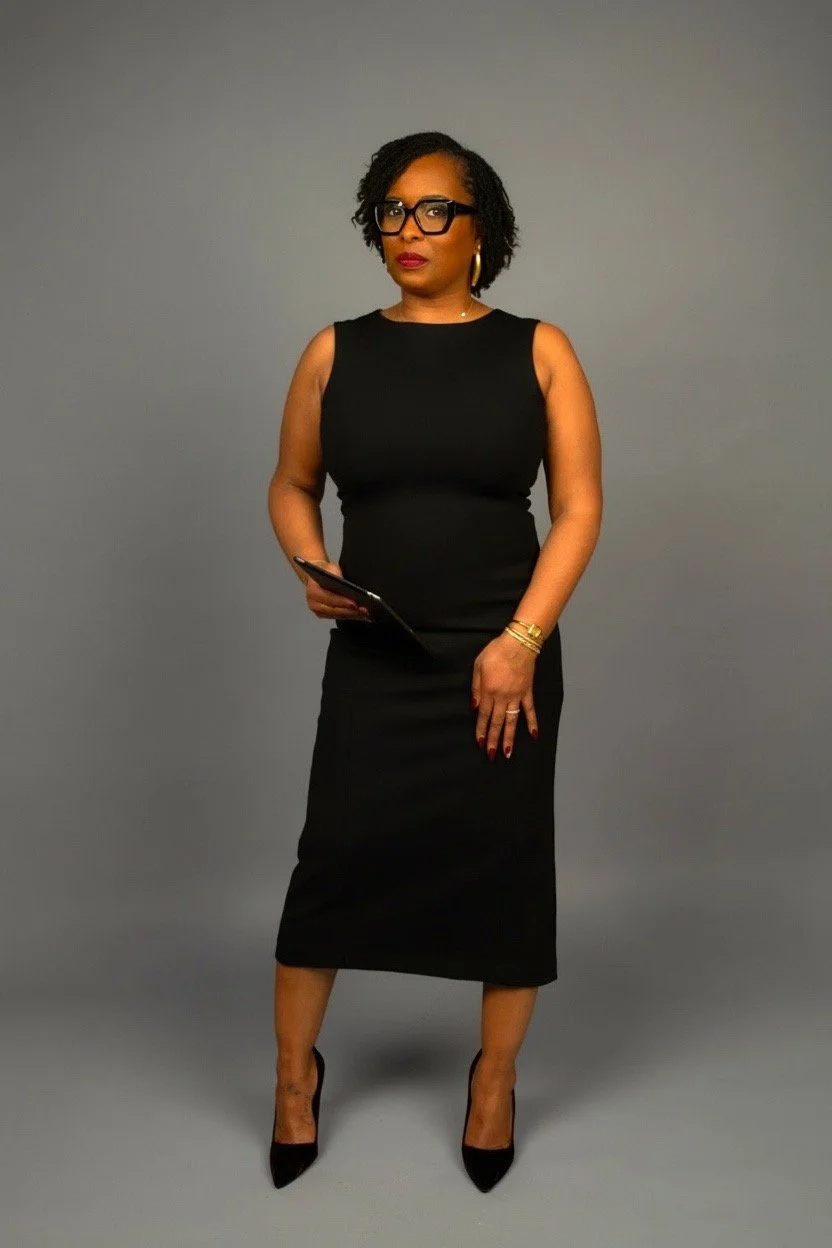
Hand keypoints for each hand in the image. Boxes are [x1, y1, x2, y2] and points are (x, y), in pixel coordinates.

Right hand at [302, 560, 371, 621]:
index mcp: (313, 591)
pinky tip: (362, 615)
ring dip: (353, 615)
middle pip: (334, 610)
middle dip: (350, 611)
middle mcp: (314, 604)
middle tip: (364, 611)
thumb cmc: (326, 571)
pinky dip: (351, 616)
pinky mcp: (325, 615)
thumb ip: (337, 575)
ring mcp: (319, 611)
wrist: (317, 576)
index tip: (355, 604)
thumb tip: (347, 585)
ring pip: (338, 615)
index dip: (342, 602)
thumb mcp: (331, 568)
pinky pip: (339, 617)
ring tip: (366, 614)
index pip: (329, 598)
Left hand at [471, 632, 538, 758]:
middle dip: (494, 739)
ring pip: (513, 721)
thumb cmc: (495, 652)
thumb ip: (476, 688)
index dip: (481, 730)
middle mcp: (503, 697)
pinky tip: (533, 735)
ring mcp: (517, 696)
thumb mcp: (478, 666)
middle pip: (497, 722)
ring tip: (508, 752)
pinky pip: (530, 710)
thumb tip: (474, 707)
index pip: (484, 715)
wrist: (518, 643)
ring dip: (510, 737)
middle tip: (491, 754)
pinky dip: (532, 723)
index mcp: (489, 690)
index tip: (480, 743)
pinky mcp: (527, 692)